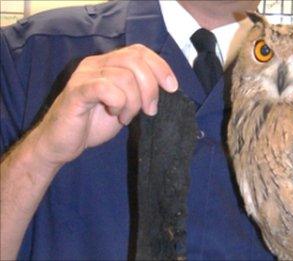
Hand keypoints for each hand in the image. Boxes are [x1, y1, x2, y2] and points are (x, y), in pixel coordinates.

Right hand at [31, 44, 177, 166]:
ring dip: (133, 101)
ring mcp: (84, 76)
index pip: (139, 51)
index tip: (172, 87)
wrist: (62, 144)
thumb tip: (166, 86)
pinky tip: (115, 114)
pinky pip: (105, 88)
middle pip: (134, 60)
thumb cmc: (92, 124)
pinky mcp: (77, 92)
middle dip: (150, 87)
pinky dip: (118, 102)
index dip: (160, 66)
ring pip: (123, 76)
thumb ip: (140, 92)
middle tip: (150, 110)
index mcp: (107, 63)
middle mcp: (95, 64)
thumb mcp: (125, 104)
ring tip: (126, 116)